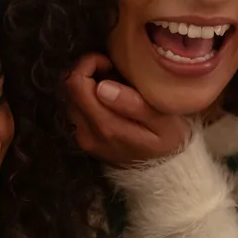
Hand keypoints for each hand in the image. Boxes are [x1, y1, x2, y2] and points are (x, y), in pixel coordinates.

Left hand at [66, 54, 189, 165]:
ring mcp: (82, 138)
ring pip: (69, 98)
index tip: (110, 64)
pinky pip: (75, 109)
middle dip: (87, 72)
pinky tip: (109, 100)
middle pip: (68, 89)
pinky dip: (87, 98)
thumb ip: (133, 104)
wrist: (164, 173)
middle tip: (113, 72)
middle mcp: (87, 133)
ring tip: (113, 86)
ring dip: (86, 85)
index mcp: (105, 126)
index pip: (75, 83)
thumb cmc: (169, 141)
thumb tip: (102, 86)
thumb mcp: (163, 122)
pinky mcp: (83, 139)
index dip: (89, 64)